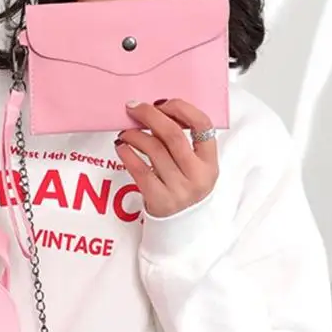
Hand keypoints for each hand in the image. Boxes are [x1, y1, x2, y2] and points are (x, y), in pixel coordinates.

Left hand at [114, 99, 218, 218]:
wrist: (180, 228)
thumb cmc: (184, 190)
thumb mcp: (194, 168)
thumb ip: (183, 143)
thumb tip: (156, 112)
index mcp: (210, 163)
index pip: (203, 124)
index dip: (181, 108)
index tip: (162, 103)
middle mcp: (197, 176)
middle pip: (173, 134)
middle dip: (151, 115)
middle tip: (135, 108)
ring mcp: (179, 189)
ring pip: (154, 150)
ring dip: (135, 134)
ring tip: (126, 132)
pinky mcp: (159, 200)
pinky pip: (139, 170)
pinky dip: (127, 154)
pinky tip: (122, 147)